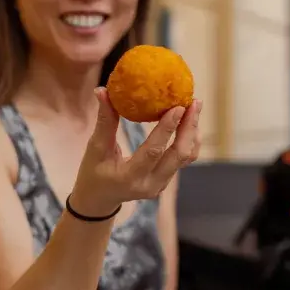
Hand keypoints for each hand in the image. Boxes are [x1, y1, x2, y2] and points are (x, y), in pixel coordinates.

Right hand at [71, 88, 201, 216]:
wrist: (99, 198)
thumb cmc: (94, 172)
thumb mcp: (95, 148)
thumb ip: (104, 121)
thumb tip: (102, 90)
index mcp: (129, 178)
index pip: (153, 152)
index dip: (167, 129)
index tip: (178, 106)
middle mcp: (150, 184)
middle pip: (179, 155)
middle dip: (189, 127)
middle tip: (194, 102)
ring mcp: (161, 184)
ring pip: (186, 157)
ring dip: (192, 131)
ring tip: (195, 106)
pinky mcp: (166, 180)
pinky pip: (184, 159)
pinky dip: (189, 139)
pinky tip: (189, 121)